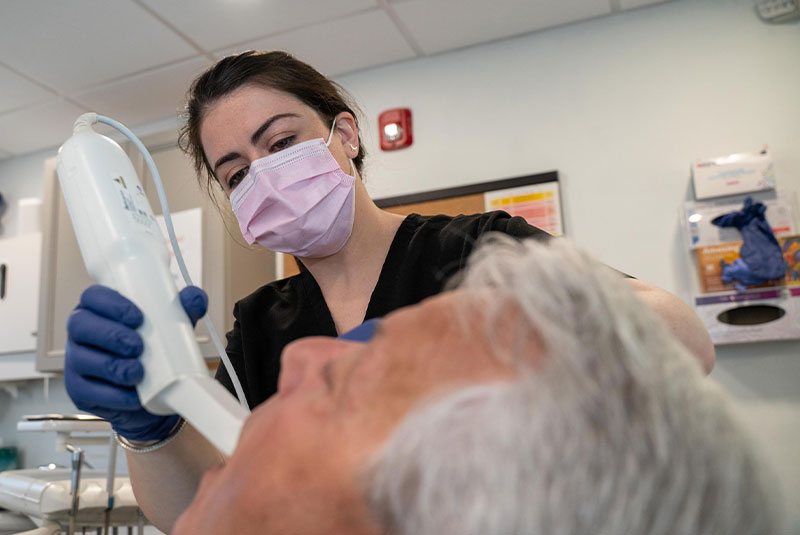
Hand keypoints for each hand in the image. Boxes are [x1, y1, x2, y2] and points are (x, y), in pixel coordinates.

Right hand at [64, 284, 207, 440]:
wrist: (158, 395)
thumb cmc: (158, 352)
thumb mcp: (173, 328)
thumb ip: (183, 310)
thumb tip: (194, 297)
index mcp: (101, 311)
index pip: (93, 297)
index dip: (110, 304)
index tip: (137, 317)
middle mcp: (83, 333)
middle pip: (81, 325)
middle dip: (110, 335)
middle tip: (138, 346)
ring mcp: (76, 362)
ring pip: (81, 359)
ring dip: (111, 366)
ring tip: (138, 372)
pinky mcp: (79, 391)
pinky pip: (88, 392)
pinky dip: (113, 395)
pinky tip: (132, 395)